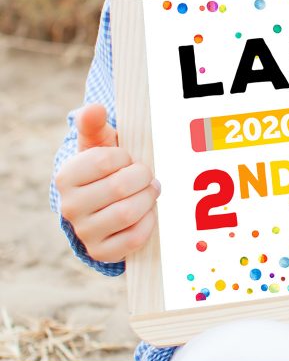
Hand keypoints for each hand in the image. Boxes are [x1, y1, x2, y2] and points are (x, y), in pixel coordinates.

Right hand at [55, 103, 159, 260]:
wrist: (99, 207)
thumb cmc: (102, 169)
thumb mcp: (96, 144)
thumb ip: (93, 124)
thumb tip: (94, 108)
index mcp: (66, 177)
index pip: (106, 160)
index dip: (126, 157)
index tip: (128, 159)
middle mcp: (70, 207)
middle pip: (120, 187)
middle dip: (143, 177)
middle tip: (147, 176)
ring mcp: (84, 232)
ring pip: (128, 213)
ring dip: (148, 199)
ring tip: (150, 191)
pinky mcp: (101, 252)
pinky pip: (134, 238)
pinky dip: (148, 222)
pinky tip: (148, 212)